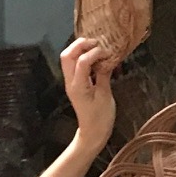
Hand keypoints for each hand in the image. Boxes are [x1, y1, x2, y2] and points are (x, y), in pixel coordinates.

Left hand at [60, 38, 116, 158]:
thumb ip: (104, 75)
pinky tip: (95, 57)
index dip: (95, 53)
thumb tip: (106, 59)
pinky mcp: (74, 83)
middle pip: (67, 55)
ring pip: (68, 58)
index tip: (108, 53)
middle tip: (97, 43)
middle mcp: (70, 82)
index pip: (82, 61)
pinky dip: (82, 56)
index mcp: (78, 86)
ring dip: (80, 49)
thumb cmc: (101, 119)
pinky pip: (73, 64)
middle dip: (81, 44)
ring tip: (96, 47)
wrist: (92, 133)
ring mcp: (70, 82)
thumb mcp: (105, 96)